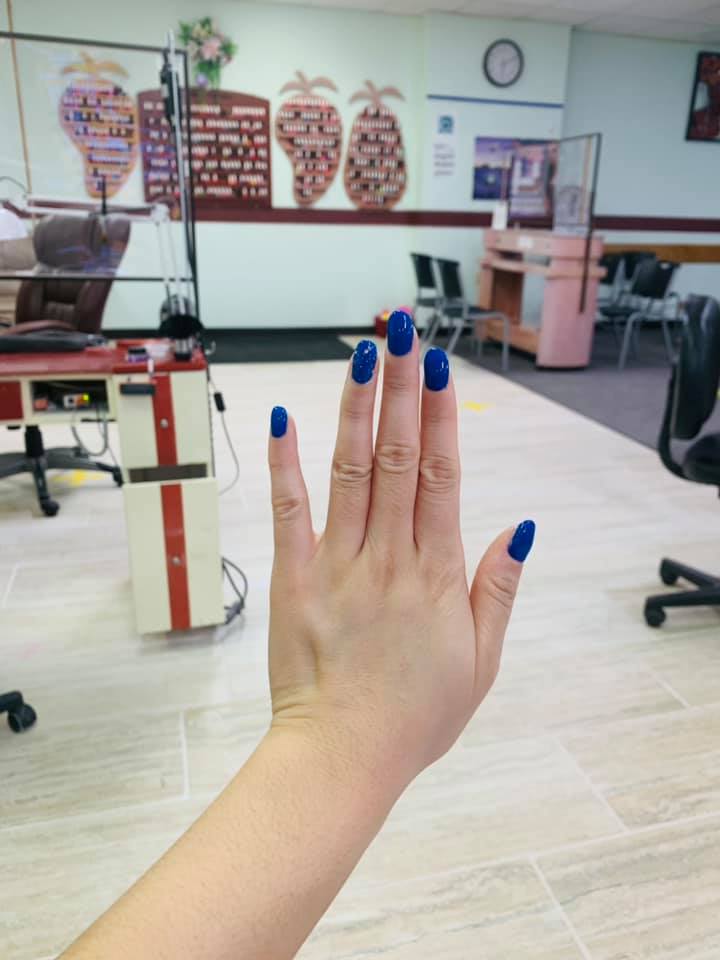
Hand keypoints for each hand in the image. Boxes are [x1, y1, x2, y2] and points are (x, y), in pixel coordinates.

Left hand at [267, 311, 533, 794]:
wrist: (342, 757)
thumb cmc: (415, 715)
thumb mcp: (482, 662)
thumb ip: (499, 589)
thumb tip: (524, 527)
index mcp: (435, 574)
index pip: (439, 475)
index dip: (438, 414)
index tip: (436, 364)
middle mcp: (387, 558)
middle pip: (395, 457)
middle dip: (399, 388)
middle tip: (400, 331)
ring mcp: (337, 565)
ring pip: (348, 472)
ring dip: (354, 409)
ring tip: (361, 354)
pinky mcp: (293, 581)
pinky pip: (289, 514)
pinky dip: (286, 465)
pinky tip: (283, 419)